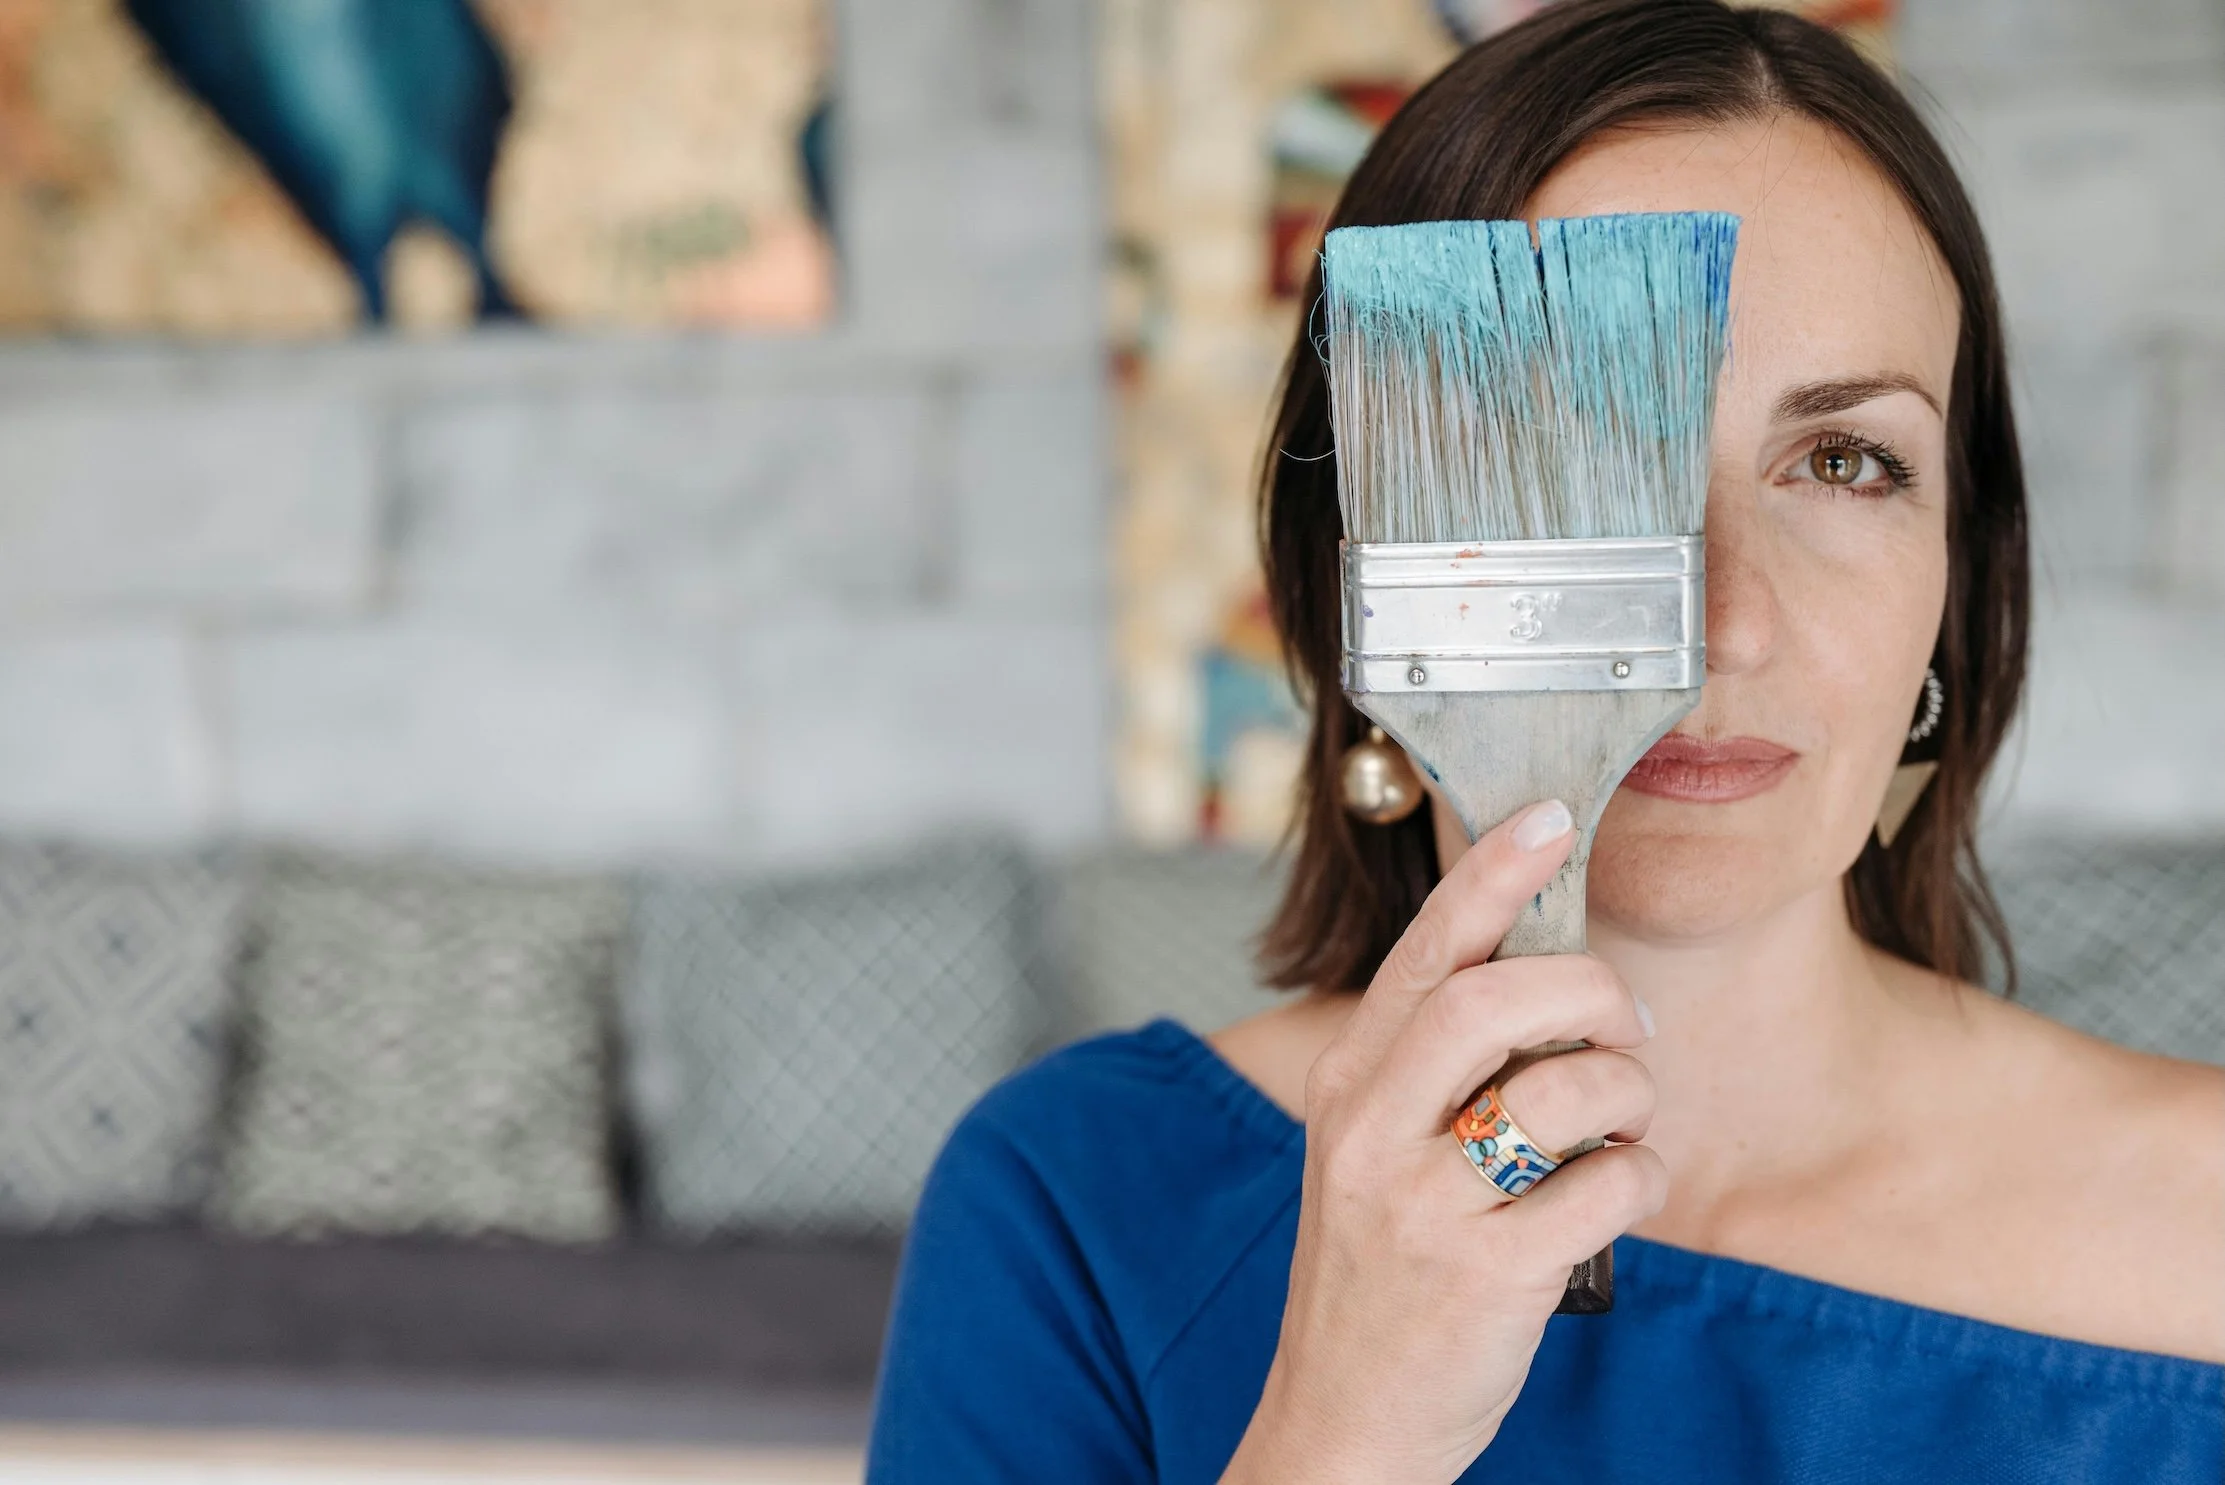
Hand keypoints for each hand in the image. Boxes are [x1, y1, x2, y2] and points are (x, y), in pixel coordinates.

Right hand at [1220, 799, 1665, 1484]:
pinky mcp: (1486, 1275)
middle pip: (1491, 1002)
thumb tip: (1542, 975)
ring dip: (1628, 1094)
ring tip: (1622, 1125)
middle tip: (1623, 1021)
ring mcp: (1421, 1205)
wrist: (1347, 1418)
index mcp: (1344, 1085)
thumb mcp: (1370, 1152)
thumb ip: (1429, 1068)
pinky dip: (1640, 1177)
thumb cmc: (1381, 1272)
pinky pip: (1608, 1186)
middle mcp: (1369, 1132)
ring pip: (1566, 1091)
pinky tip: (1615, 1194)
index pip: (1422, 953)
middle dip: (1587, 990)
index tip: (1549, 819)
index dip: (1490, 875)